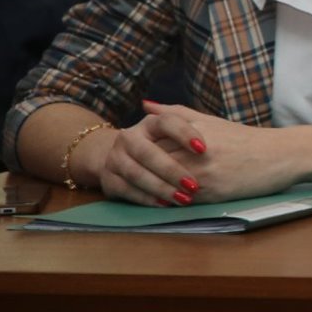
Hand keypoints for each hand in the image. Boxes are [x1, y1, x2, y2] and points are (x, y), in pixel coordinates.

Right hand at [83, 117, 204, 207]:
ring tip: (183, 199)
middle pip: (148, 153)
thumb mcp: (174, 130)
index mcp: (149, 123)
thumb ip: (184, 117)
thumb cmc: (160, 144)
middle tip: (193, 185)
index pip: (166, 122)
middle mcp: (129, 137)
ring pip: (136, 174)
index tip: (203, 149)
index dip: (184, 134)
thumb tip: (178, 107)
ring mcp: (115, 159)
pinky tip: (164, 204)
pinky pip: (127, 190)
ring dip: (160, 188)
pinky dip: (146, 198)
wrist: (122, 158)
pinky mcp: (109, 180)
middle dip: (172, 170)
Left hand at [137, 101, 301, 202]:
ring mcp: (204, 173)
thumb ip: (176, 113)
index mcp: (194, 131)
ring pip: (163, 184)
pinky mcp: (213, 193)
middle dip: (138, 171)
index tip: (126, 157)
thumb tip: (145, 105)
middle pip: (153, 163)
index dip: (135, 150)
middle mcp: (196, 152)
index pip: (150, 142)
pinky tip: (161, 202)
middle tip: (124, 176)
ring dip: (149, 190)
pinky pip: (180, 200)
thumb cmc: (245, 139)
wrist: (281, 156)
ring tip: (139, 192)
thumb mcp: (211, 120)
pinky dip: (167, 202)